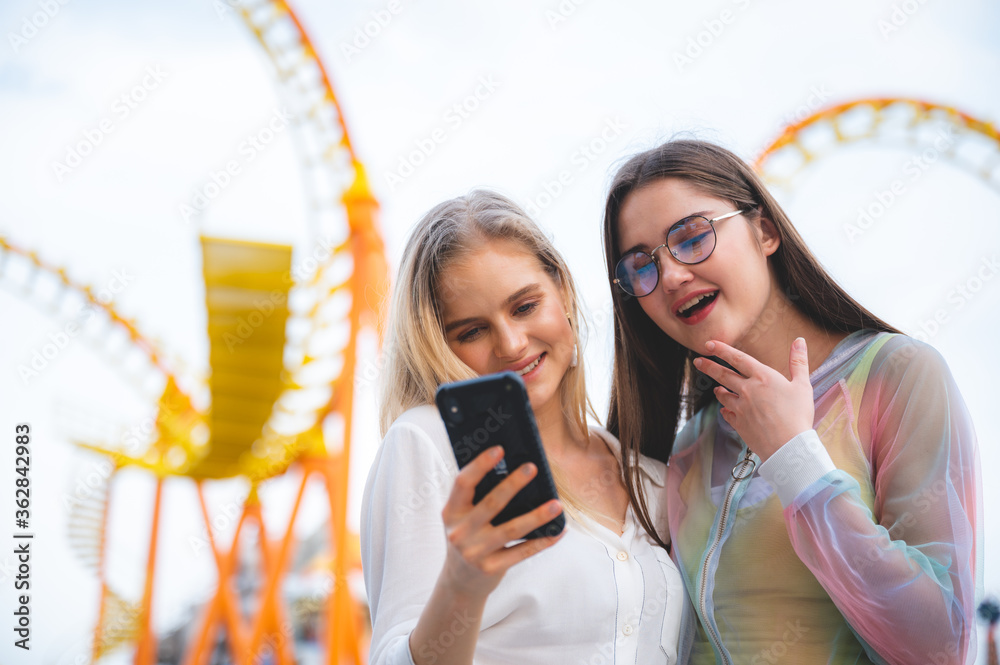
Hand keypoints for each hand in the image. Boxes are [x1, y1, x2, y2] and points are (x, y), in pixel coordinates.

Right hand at [439, 446, 564, 600]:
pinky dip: (542, 541)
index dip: (480, 464)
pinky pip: (522, 552)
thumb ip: (478, 498)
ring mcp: (474, 552)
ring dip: (537, 516)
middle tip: (532, 467)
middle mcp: (460, 531)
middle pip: (492, 503)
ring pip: (512, 529)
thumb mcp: (463, 518)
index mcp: (451, 512)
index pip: (463, 482)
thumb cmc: (468, 538)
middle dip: (513, 484)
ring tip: (556, 504)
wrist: (460, 582)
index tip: (500, 449)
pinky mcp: (491, 568)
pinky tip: (558, 531)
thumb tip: (514, 470)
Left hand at [692, 338, 814, 460]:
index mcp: (762, 377)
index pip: (738, 358)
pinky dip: (725, 411)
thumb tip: (799, 341)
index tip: (709, 343)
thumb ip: (798, 362)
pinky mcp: (739, 423)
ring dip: (719, 391)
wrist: (788, 445)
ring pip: (723, 395)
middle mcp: (748, 390)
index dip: (722, 349)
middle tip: (698, 361)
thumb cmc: (798, 415)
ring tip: (716, 389)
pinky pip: (727, 414)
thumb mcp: (802, 385)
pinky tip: (725, 410)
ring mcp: (741, 408)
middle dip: (708, 366)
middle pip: (723, 375)